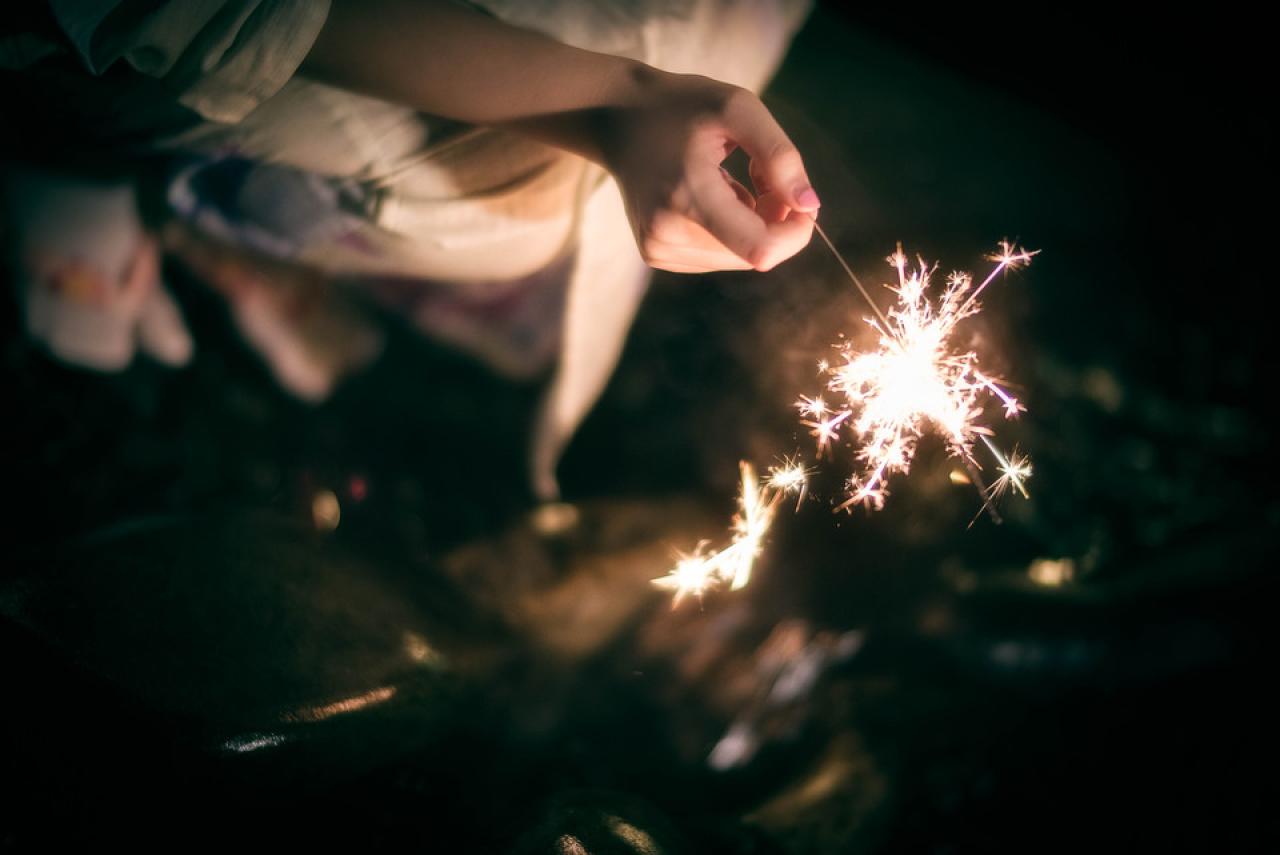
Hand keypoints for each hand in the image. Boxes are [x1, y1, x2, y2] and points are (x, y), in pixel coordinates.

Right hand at [597, 69, 819, 273]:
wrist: (619, 117)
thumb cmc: (682, 106)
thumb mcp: (738, 109)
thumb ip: (780, 157)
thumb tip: (810, 206)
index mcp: (687, 197)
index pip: (759, 249)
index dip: (794, 234)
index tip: (802, 202)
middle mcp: (667, 234)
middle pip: (753, 255)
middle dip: (773, 220)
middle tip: (760, 173)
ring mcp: (659, 250)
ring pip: (739, 258)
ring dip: (753, 225)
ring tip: (730, 180)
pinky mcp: (657, 255)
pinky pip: (719, 256)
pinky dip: (731, 230)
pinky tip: (712, 196)